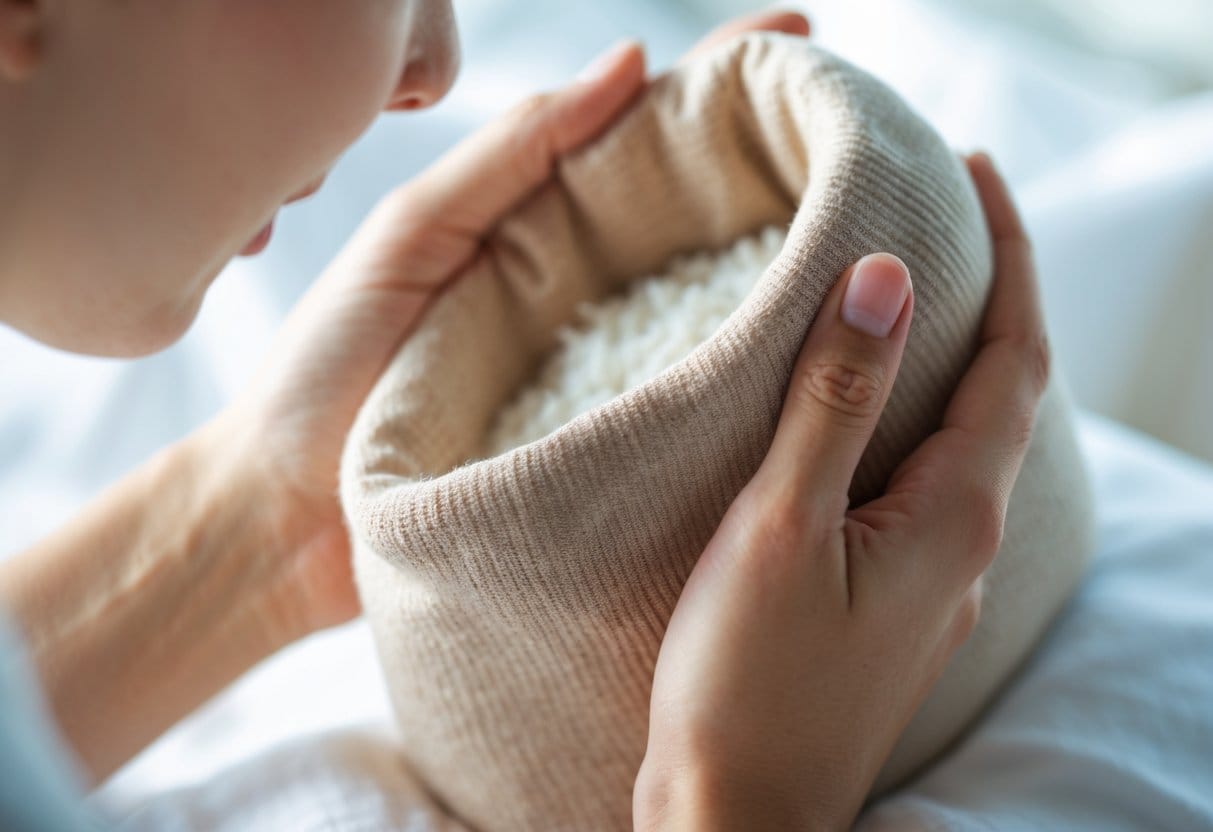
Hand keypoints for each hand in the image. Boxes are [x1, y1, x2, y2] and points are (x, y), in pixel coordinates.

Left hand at [197, 11, 813, 644]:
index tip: (801, 41)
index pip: (639, 131)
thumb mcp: (407, 243)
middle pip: (693, 211)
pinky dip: (745, 372)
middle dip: (779, 167)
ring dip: (780, 266)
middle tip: (875, 135)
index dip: (721, 83)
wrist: (285, 524)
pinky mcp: (604, 447)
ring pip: (704, 302)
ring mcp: (597, 368)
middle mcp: (577, 288)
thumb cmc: (324, 377)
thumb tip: (627, 62)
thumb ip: (509, 158)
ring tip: (870, 227)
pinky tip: (807, 352)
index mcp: (531, 225)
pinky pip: (685, 399)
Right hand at [633, 153, 1048, 829]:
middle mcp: (962, 545)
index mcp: (953, 514)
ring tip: (902, 298)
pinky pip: (918, 487)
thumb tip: (887, 278)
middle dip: (986, 297)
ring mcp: (930, 582)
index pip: (1014, 356)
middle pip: (1002, 394)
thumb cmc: (745, 682)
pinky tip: (860, 421)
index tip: (976, 171)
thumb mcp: (782, 525)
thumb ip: (837, 400)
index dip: (1008, 256)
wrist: (735, 817)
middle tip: (944, 217)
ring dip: (943, 361)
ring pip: (959, 442)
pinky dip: (905, 424)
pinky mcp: (888, 605)